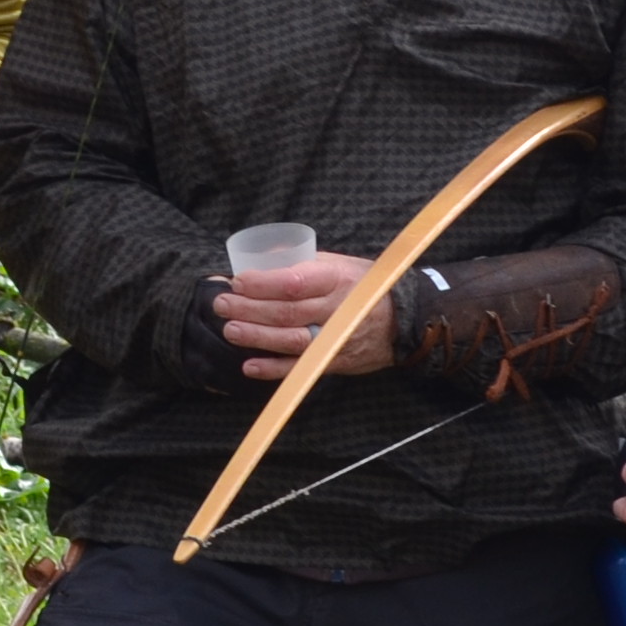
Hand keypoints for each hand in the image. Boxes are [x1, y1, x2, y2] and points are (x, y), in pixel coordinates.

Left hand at [215, 250, 389, 380]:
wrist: (405, 321)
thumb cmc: (364, 287)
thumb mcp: (339, 264)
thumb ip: (303, 262)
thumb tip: (261, 255)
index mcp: (337, 280)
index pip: (295, 282)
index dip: (263, 283)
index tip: (238, 280)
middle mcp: (336, 310)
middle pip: (287, 312)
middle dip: (250, 309)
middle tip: (221, 304)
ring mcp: (335, 338)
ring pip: (291, 340)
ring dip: (257, 337)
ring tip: (230, 330)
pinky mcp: (334, 361)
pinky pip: (301, 368)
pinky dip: (274, 369)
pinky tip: (250, 366)